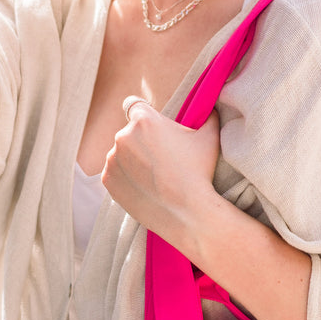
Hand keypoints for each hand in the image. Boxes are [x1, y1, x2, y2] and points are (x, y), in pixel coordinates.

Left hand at [102, 100, 222, 245]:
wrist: (187, 213)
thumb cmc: (199, 172)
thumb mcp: (209, 138)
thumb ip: (209, 117)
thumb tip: (213, 109)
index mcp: (144, 120)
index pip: (135, 106)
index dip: (144, 117)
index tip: (150, 128)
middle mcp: (122, 136)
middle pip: (129, 133)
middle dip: (141, 142)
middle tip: (160, 159)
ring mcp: (112, 159)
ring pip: (120, 154)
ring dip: (132, 161)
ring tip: (153, 177)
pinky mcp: (107, 180)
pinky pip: (115, 173)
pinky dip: (125, 178)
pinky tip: (144, 187)